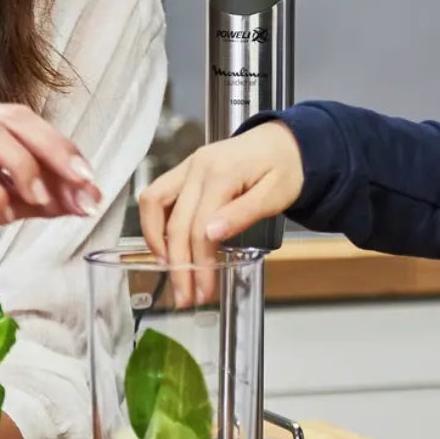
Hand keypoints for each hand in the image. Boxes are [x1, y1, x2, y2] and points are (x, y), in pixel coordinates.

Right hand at [0, 96, 101, 242]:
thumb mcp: (1, 201)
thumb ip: (41, 200)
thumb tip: (82, 202)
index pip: (31, 125)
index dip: (66, 152)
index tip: (92, 186)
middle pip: (16, 118)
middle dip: (57, 151)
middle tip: (83, 185)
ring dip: (25, 166)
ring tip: (42, 200)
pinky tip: (5, 216)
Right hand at [139, 121, 303, 306]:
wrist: (286, 142)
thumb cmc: (286, 167)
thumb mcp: (276, 194)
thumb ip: (243, 214)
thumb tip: (211, 234)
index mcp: (221, 173)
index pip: (199, 228)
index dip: (198, 264)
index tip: (203, 291)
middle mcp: (198, 167)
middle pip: (176, 223)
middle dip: (178, 266)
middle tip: (185, 296)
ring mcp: (188, 167)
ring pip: (154, 203)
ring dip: (156, 241)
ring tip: (168, 271)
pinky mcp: (185, 171)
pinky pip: (157, 195)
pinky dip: (155, 222)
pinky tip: (166, 246)